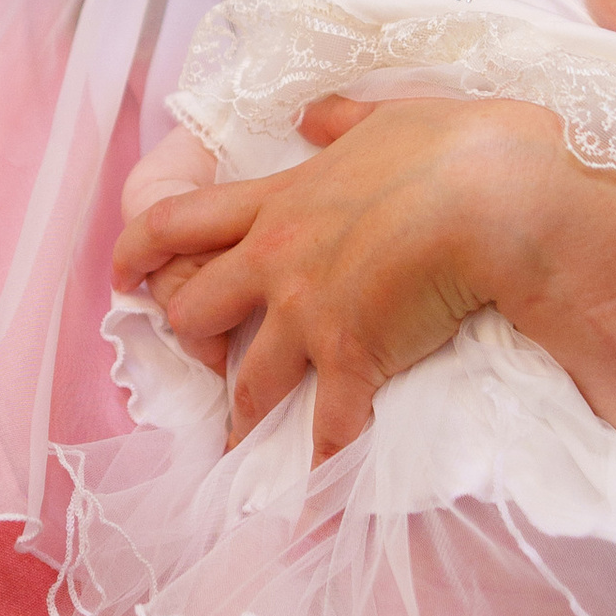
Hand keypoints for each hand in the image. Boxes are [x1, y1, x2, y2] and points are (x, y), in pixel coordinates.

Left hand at [114, 92, 502, 455]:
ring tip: (237, 454)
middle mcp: (276, 259)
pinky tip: (316, 501)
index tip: (119, 276)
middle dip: (193, 340)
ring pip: (248, 380)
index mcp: (279, 199)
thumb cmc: (453, 145)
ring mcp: (308, 313)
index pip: (178, 221)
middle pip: (197, 311)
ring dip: (242, 420)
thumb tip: (311, 116)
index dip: (136, 250)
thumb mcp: (389, 114)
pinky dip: (322, 469)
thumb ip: (341, 121)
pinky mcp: (352, 358)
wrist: (496, 193)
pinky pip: (327, 430)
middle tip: (201, 364)